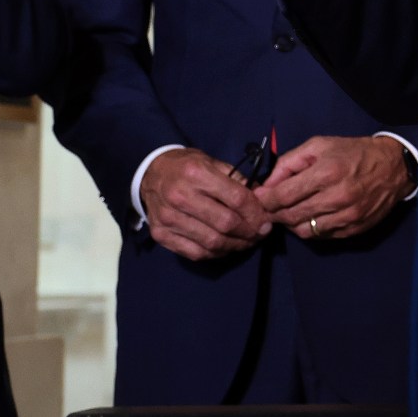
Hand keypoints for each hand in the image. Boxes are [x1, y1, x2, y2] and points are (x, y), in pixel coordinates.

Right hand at [139, 149, 273, 261]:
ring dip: (236, 246)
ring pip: (212, 242)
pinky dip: (216, 254)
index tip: (266, 221)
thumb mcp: (212, 162)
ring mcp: (168, 218)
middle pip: (226, 224)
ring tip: (247, 242)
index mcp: (196, 173)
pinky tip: (226, 247)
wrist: (150, 173)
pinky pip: (196, 253)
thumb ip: (237, 180)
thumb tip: (261, 200)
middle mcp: (180, 196)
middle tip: (260, 234)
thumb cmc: (186, 167)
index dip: (256, 213)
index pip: (236, 199)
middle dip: (250, 232)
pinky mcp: (161, 235)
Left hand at [259, 135, 412, 241]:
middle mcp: (337, 197)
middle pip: (290, 216)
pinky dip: (310, 229)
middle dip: (273, 213)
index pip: (283, 195)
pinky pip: (322, 236)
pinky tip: (308, 217)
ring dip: (290, 224)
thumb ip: (290, 163)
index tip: (257, 199)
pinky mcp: (354, 229)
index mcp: (327, 172)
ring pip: (304, 231)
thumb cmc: (353, 152)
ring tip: (288, 213)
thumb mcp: (319, 146)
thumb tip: (267, 184)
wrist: (393, 167)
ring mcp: (347, 216)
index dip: (264, 200)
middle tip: (267, 209)